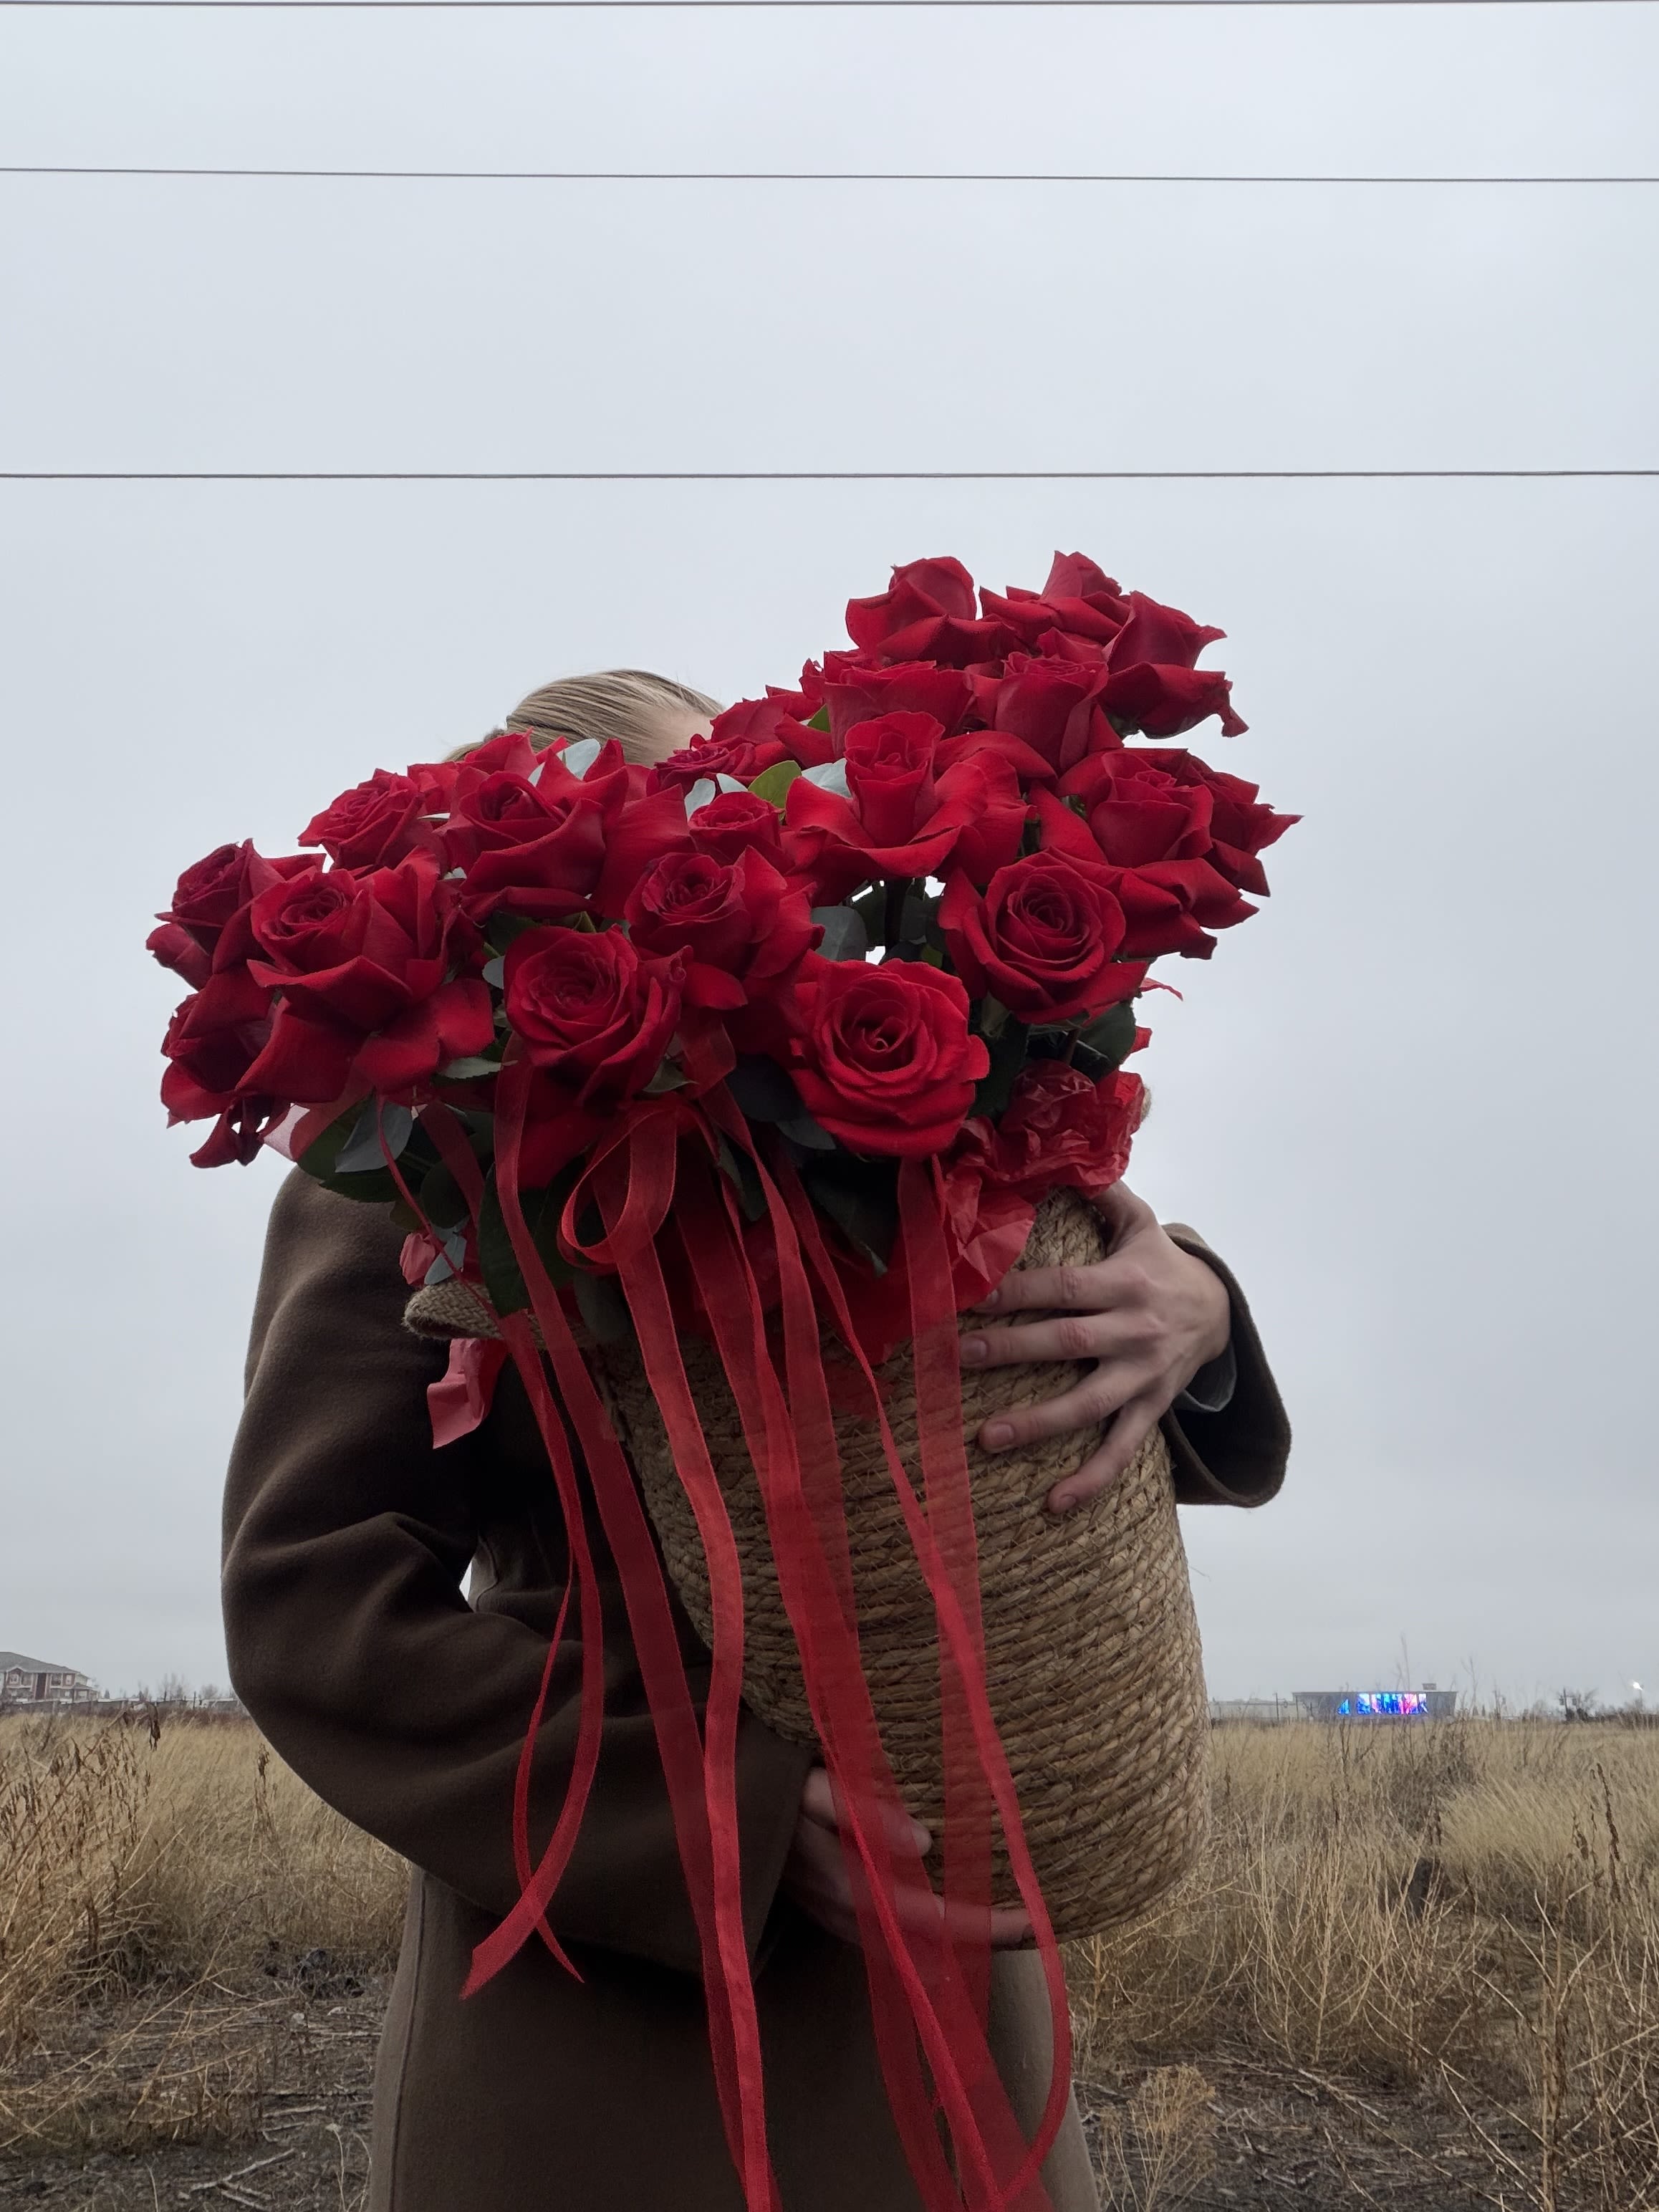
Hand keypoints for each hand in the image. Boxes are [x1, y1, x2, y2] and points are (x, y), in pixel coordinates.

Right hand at [779, 1766, 1033, 1949]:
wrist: (699, 1806)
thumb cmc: (758, 1782)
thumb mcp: (804, 1782)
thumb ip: (858, 1809)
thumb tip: (924, 1840)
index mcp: (848, 1884)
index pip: (933, 1918)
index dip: (984, 1924)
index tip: (1034, 1920)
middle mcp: (846, 1912)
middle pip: (929, 1942)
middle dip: (982, 1937)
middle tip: (1037, 1926)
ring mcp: (833, 1914)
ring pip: (908, 1944)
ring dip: (956, 1939)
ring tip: (1005, 1927)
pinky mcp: (825, 1905)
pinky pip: (885, 1932)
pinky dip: (923, 1932)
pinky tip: (944, 1923)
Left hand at [957, 1182, 1230, 1516]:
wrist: (1223, 1311)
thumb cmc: (1161, 1264)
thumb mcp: (1140, 1222)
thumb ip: (1103, 1191)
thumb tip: (1067, 1155)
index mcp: (1125, 1282)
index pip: (1062, 1287)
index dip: (1015, 1291)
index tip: (966, 1297)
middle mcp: (1134, 1330)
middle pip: (1066, 1343)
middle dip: (1009, 1352)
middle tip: (955, 1358)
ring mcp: (1143, 1376)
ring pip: (1089, 1405)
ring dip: (1038, 1423)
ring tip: (987, 1437)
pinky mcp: (1151, 1409)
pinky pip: (1122, 1451)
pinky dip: (1090, 1479)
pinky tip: (1053, 1504)